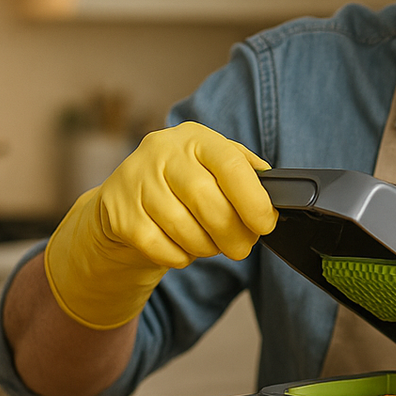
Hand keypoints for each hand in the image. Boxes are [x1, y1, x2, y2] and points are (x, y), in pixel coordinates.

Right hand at [43, 121, 277, 328]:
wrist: (125, 197)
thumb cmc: (184, 181)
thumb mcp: (214, 164)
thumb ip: (246, 172)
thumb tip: (275, 191)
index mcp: (195, 138)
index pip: (231, 164)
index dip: (253, 200)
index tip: (265, 224)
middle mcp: (162, 152)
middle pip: (207, 201)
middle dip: (233, 233)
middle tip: (242, 247)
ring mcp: (136, 181)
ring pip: (184, 229)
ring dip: (206, 247)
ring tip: (211, 244)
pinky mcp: (120, 214)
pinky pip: (160, 247)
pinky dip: (180, 257)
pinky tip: (183, 248)